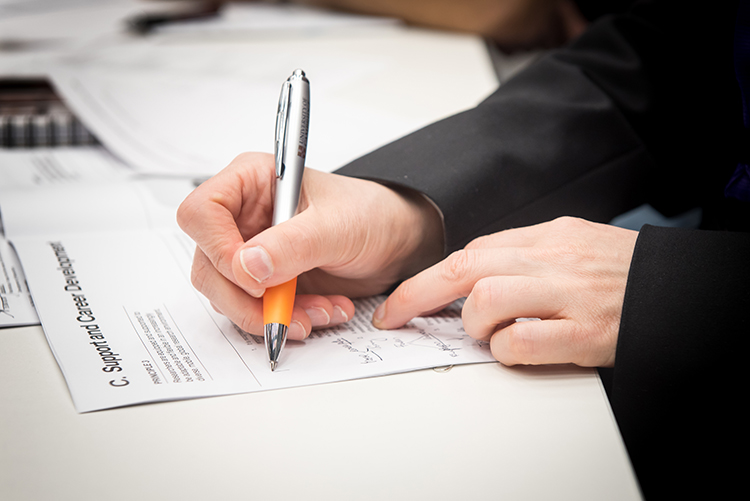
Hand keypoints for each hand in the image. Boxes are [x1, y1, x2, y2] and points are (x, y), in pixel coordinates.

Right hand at [176, 152, 442, 339]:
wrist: (396, 242)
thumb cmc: (371, 215)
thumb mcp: (338, 226)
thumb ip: (293, 244)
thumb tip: (247, 266)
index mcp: (251, 182)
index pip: (201, 213)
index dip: (219, 249)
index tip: (255, 276)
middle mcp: (242, 216)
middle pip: (208, 265)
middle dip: (248, 298)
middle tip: (287, 312)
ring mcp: (251, 251)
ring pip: (228, 295)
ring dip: (271, 314)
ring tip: (322, 311)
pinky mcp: (265, 281)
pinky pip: (254, 310)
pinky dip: (286, 319)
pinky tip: (323, 311)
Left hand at [372, 217, 637, 366]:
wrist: (676, 288)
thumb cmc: (620, 270)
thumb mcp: (572, 243)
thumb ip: (524, 253)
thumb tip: (472, 272)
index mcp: (545, 237)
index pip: (470, 251)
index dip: (429, 277)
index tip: (404, 299)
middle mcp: (551, 259)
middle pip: (465, 267)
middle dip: (418, 294)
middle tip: (394, 317)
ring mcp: (567, 294)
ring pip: (485, 298)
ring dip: (473, 323)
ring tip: (488, 333)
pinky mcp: (584, 332)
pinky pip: (522, 340)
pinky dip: (506, 350)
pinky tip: (515, 350)